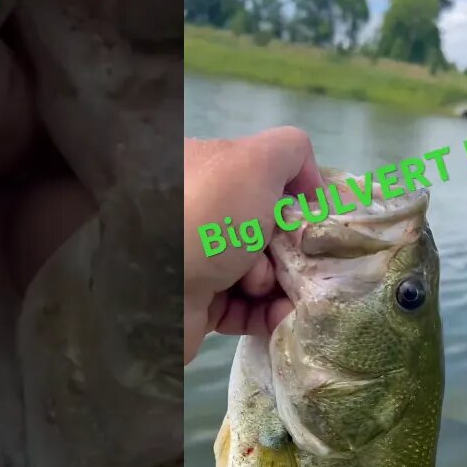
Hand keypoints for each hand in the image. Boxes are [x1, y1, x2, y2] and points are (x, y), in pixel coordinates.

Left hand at [184, 127, 322, 364]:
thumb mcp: (255, 161)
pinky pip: (246, 308)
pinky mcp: (198, 303)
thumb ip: (291, 151)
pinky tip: (278, 315)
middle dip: (288, 248)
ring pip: (259, 271)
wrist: (156, 288)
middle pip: (265, 229)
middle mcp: (196, 213)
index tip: (308, 219)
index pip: (260, 179)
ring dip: (278, 283)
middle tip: (290, 258)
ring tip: (266, 288)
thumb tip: (310, 184)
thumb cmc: (209, 218)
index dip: (290, 199)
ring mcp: (196, 260)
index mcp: (202, 170)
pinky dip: (267, 313)